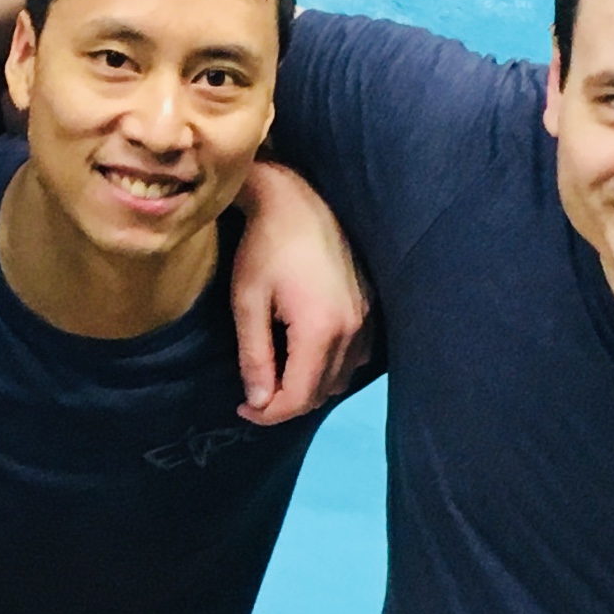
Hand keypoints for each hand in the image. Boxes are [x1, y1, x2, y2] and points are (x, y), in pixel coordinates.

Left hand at [229, 162, 373, 424]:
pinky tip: (305, 353)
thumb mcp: (247, 303)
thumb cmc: (264, 246)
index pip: (299, 397)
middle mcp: (353, 331)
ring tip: (277, 375)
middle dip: (286, 403)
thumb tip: (259, 403)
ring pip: (340, 379)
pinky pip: (354, 357)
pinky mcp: (371, 307)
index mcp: (321, 331)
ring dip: (309, 387)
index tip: (242, 409)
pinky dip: (330, 367)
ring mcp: (367, 319)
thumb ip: (255, 358)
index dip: (268, 414)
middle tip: (253, 396)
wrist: (297, 200)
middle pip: (321, 393)